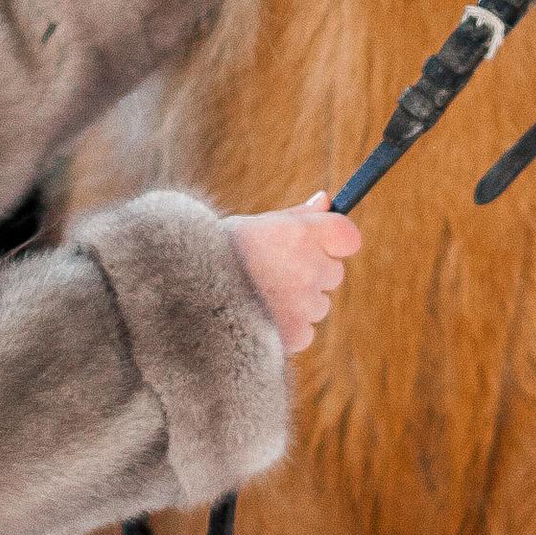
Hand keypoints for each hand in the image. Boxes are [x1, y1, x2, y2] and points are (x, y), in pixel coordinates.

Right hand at [228, 194, 361, 354]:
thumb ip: (298, 216)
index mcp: (304, 233)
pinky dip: (288, 329)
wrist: (187, 294)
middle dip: (312, 273)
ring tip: (258, 296)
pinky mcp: (297, 334)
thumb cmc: (221, 254)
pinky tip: (258, 317)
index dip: (334, 242)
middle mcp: (311, 268)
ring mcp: (306, 304)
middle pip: (333, 273)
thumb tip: (326, 200)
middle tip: (273, 272)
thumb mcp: (257, 225)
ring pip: (319, 305)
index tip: (319, 245)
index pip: (348, 237)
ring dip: (299, 303)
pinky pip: (306, 331)